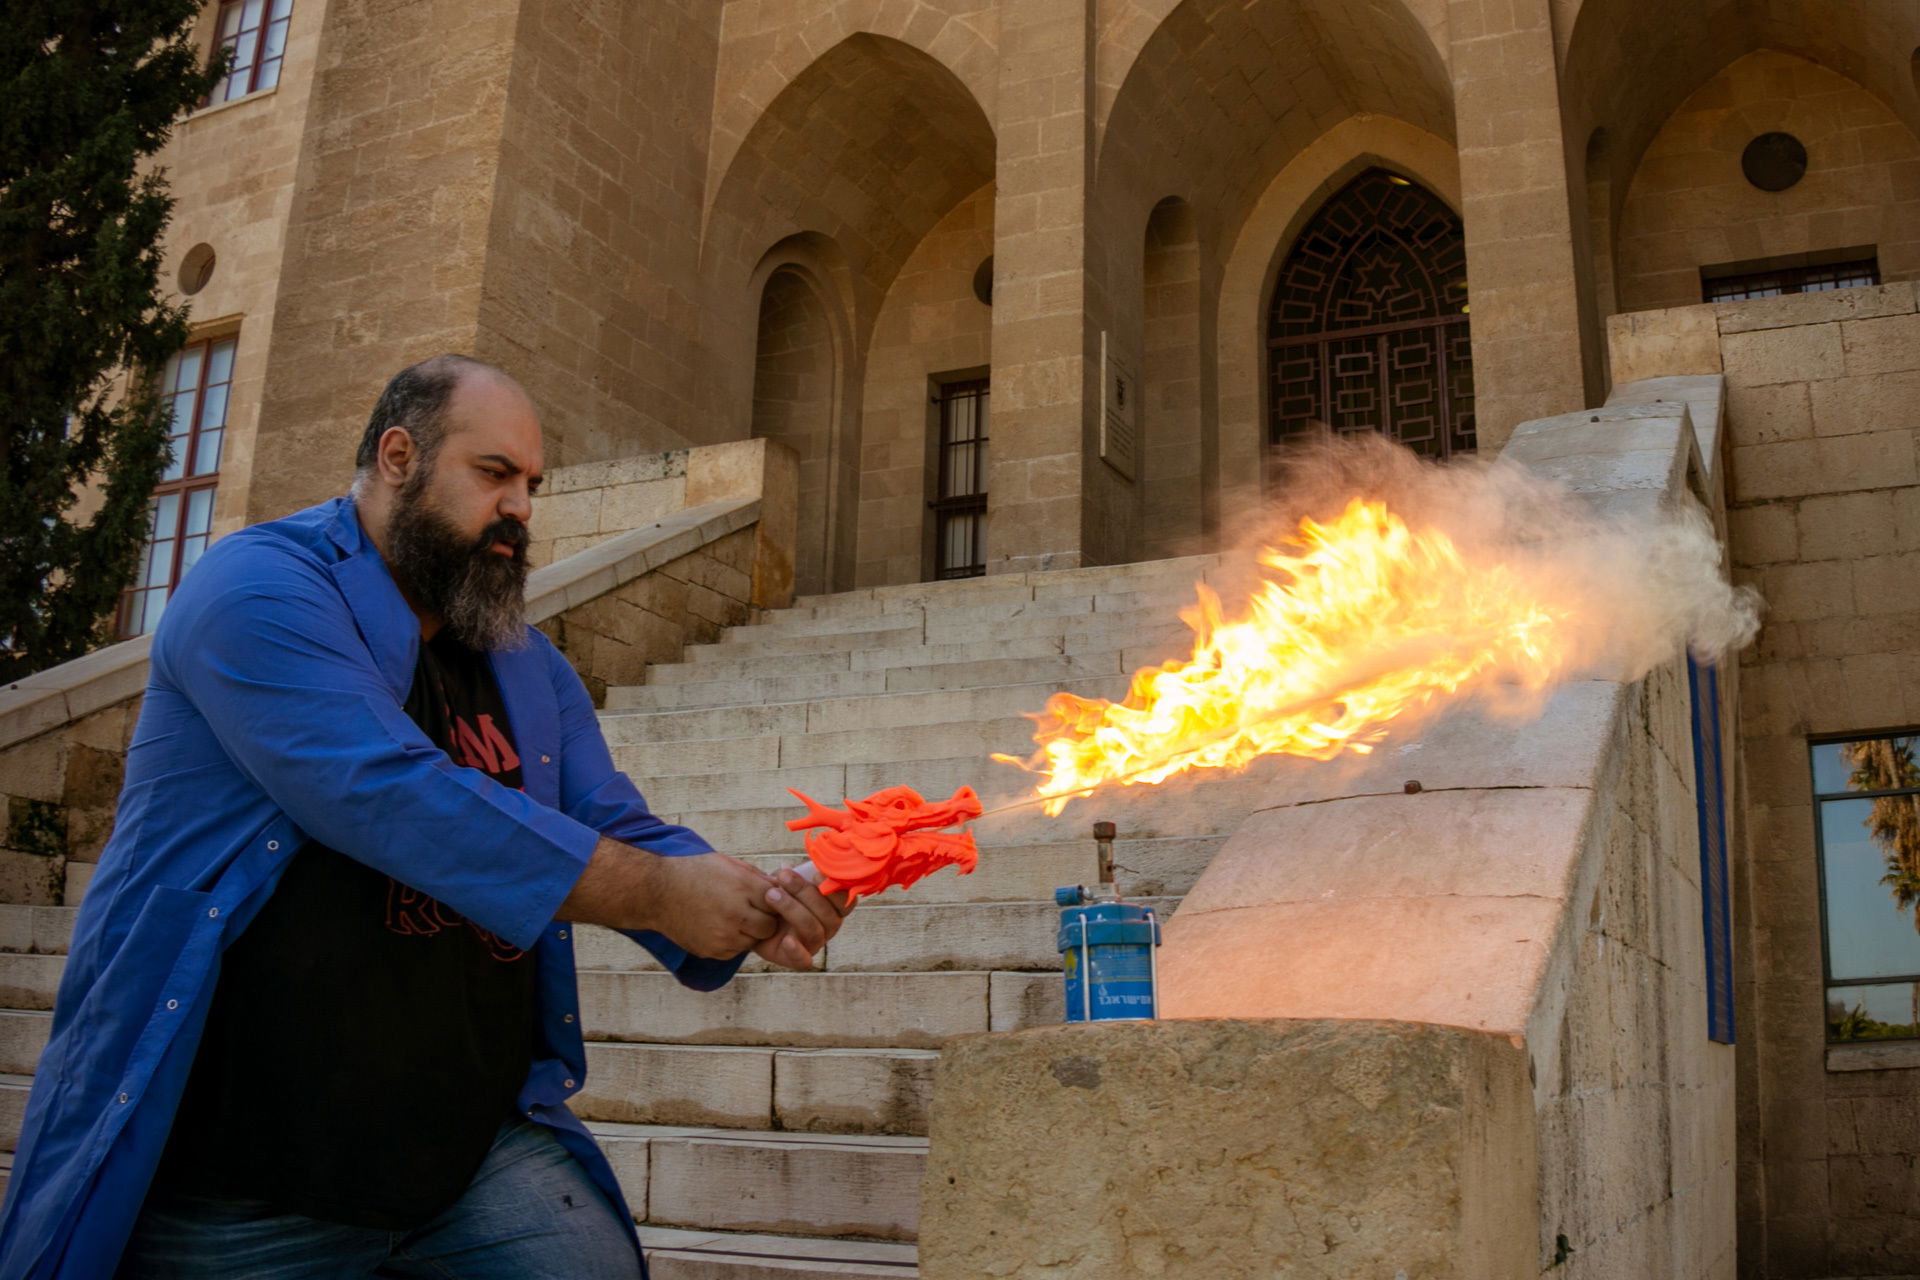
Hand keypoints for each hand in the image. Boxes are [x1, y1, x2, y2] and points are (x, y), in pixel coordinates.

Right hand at [644, 851, 782, 959]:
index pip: (777, 901)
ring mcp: (723, 936)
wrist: (656, 891)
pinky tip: (719, 926)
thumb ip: (755, 877)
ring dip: (748, 932)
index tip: (765, 898)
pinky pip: (734, 951)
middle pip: (769, 927)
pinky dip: (732, 942)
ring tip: (732, 918)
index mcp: (742, 888)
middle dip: (764, 919)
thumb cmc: (693, 872)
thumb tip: (779, 886)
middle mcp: (735, 914)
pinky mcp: (712, 950)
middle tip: (751, 911)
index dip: (772, 900)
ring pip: (752, 941)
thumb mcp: (727, 864)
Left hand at [751, 864, 852, 970]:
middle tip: (783, 876)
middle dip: (804, 892)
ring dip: (792, 909)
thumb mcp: (794, 876)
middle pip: (827, 914)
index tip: (816, 873)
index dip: (835, 888)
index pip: (846, 900)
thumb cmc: (780, 890)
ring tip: (771, 894)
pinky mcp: (797, 958)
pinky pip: (803, 960)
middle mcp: (829, 926)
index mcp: (834, 907)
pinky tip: (786, 940)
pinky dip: (797, 950)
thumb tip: (821, 857)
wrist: (754, 912)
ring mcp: (814, 943)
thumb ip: (809, 868)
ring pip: (813, 929)